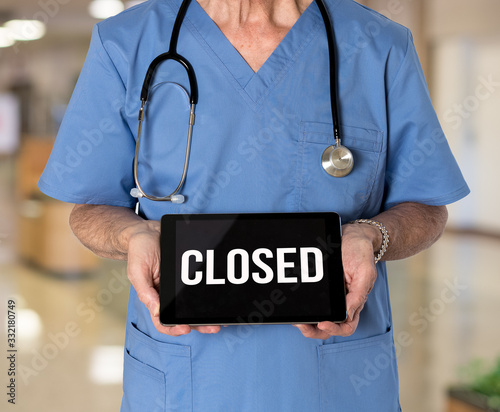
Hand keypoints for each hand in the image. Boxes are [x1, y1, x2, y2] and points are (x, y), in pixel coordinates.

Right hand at [125, 220, 219, 336]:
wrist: (149, 230)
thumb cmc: (139, 251)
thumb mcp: (137, 271)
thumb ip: (145, 292)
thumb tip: (156, 311)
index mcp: (155, 297)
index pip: (163, 321)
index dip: (174, 328)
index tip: (186, 328)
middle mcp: (169, 294)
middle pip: (184, 316)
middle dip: (199, 324)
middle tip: (214, 327)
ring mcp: (181, 285)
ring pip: (195, 305)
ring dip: (207, 313)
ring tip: (221, 318)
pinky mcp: (191, 273)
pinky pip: (201, 286)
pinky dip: (210, 294)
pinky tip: (220, 298)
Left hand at [294, 223, 378, 338]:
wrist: (352, 235)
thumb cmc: (361, 253)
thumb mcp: (365, 273)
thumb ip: (358, 295)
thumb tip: (348, 314)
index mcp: (354, 302)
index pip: (346, 326)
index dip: (334, 329)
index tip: (323, 323)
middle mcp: (341, 302)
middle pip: (328, 326)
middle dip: (313, 330)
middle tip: (301, 325)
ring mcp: (330, 295)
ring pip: (317, 316)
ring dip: (306, 321)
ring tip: (295, 319)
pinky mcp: (320, 286)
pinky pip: (310, 300)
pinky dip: (302, 306)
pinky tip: (294, 304)